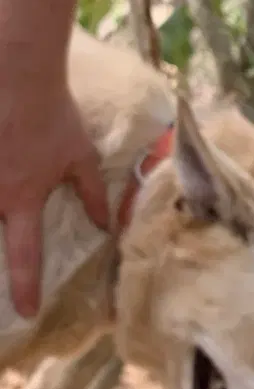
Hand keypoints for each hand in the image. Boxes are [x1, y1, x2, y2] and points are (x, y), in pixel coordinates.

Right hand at [0, 75, 108, 317]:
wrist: (18, 76)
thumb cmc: (53, 116)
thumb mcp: (81, 157)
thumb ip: (93, 194)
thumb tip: (107, 225)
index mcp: (22, 199)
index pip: (26, 254)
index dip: (26, 287)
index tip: (26, 312)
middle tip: (0, 298)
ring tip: (0, 231)